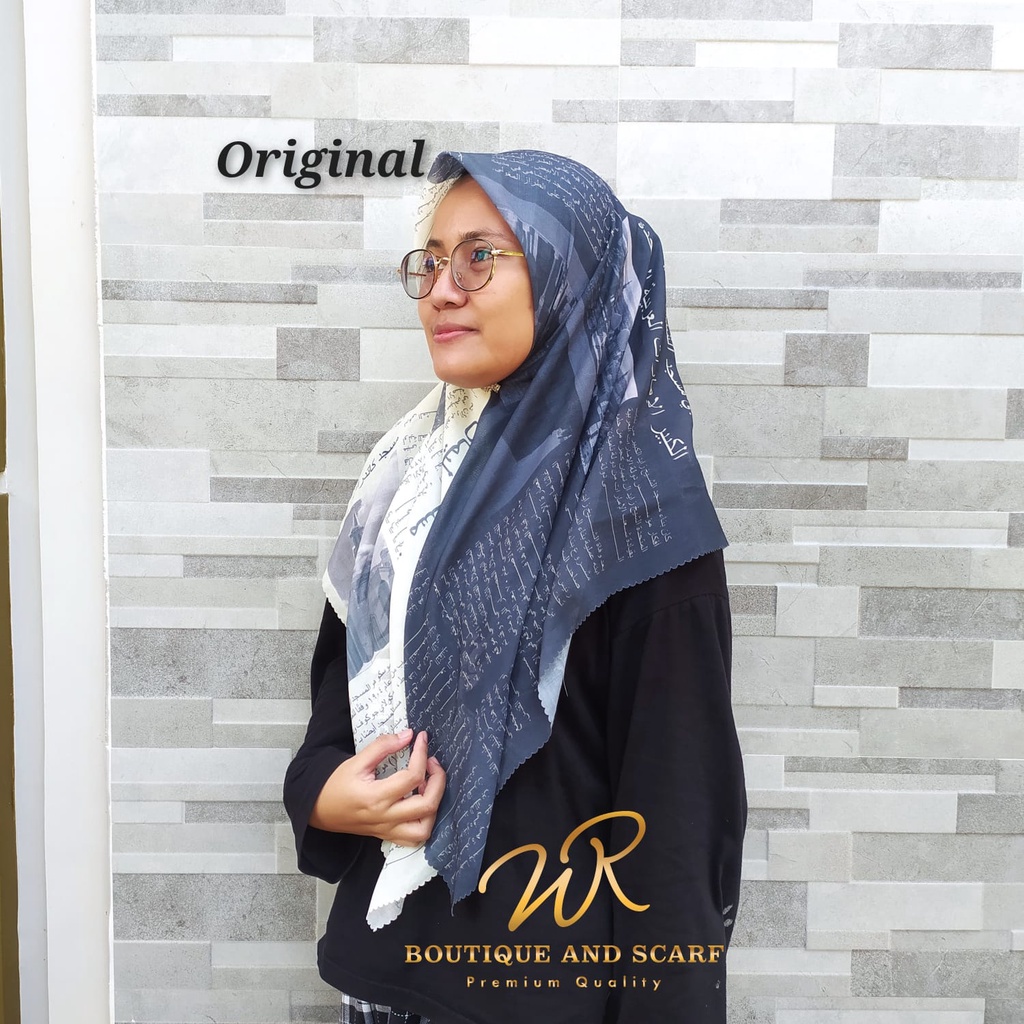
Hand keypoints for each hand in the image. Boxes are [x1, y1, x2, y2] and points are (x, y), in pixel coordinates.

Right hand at [309, 728, 445, 846]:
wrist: (317, 809)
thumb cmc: (334, 785)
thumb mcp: (356, 761)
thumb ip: (383, 746)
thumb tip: (408, 735)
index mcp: (376, 797)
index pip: (412, 777)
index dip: (422, 754)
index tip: (421, 739)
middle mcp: (385, 817)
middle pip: (427, 805)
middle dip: (438, 780)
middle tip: (432, 762)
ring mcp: (387, 830)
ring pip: (425, 829)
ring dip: (434, 805)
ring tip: (427, 785)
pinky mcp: (387, 835)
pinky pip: (414, 839)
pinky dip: (425, 822)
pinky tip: (420, 803)